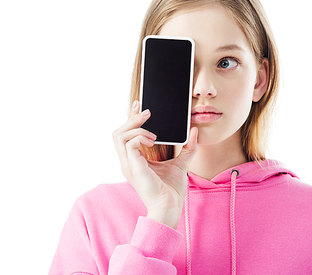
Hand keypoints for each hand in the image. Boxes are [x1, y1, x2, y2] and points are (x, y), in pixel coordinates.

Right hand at [112, 100, 197, 228]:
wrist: (170, 207)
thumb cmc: (171, 190)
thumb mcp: (181, 163)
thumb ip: (187, 147)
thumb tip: (194, 131)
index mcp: (135, 159)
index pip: (125, 134)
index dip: (130, 117)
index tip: (139, 104)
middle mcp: (128, 161)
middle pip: (118, 132)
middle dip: (131, 118)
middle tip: (147, 112)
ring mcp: (128, 164)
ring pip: (119, 135)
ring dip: (136, 128)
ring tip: (153, 132)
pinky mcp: (134, 168)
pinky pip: (130, 144)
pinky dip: (140, 138)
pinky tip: (153, 141)